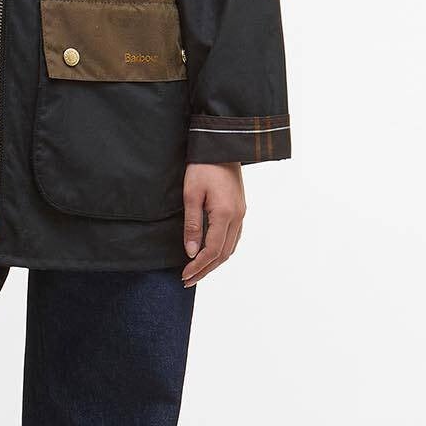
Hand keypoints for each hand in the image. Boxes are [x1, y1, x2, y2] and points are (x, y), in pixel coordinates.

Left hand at [180, 162, 245, 285]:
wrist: (221, 145)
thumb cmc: (203, 166)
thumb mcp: (191, 195)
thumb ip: (192, 225)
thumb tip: (191, 252)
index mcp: (226, 214)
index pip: (212, 251)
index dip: (198, 266)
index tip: (184, 276)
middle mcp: (238, 217)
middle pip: (223, 254)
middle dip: (205, 270)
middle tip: (188, 280)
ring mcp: (241, 213)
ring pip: (230, 248)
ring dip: (214, 263)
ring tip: (197, 271)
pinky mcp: (240, 209)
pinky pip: (234, 238)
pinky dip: (222, 251)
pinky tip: (211, 254)